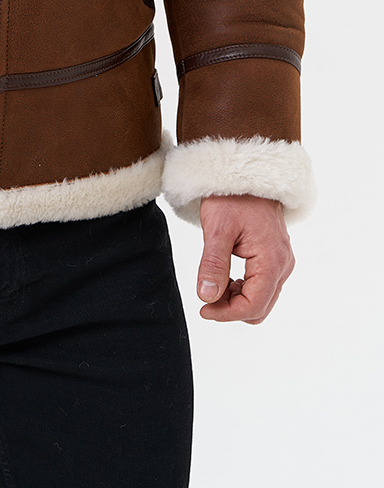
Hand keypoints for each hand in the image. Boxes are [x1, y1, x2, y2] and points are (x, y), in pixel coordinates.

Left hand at [196, 194, 294, 323]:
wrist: (246, 173)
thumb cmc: (231, 197)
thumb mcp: (217, 229)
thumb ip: (213, 265)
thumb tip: (207, 298)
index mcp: (272, 261)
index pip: (253, 306)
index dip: (226, 314)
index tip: (203, 309)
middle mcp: (283, 265)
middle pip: (260, 308)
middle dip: (232, 309)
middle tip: (205, 299)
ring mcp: (282, 262)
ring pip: (263, 299)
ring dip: (237, 300)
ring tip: (214, 283)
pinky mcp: (276, 257)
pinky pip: (264, 286)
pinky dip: (244, 289)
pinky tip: (225, 277)